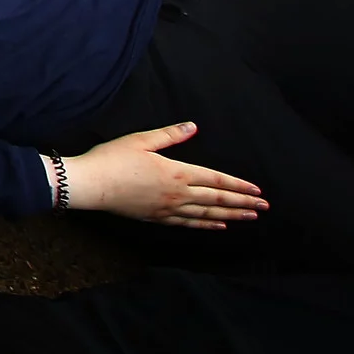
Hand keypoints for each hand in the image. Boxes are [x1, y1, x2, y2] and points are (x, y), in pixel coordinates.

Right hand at [65, 121, 266, 227]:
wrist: (90, 184)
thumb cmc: (112, 159)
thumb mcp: (140, 140)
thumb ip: (169, 135)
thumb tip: (192, 126)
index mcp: (177, 172)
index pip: (216, 180)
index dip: (238, 185)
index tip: (257, 190)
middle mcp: (178, 193)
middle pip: (217, 200)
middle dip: (242, 203)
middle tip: (264, 208)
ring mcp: (168, 208)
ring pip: (207, 214)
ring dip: (231, 216)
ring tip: (249, 218)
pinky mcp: (156, 217)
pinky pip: (188, 223)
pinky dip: (206, 225)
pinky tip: (219, 226)